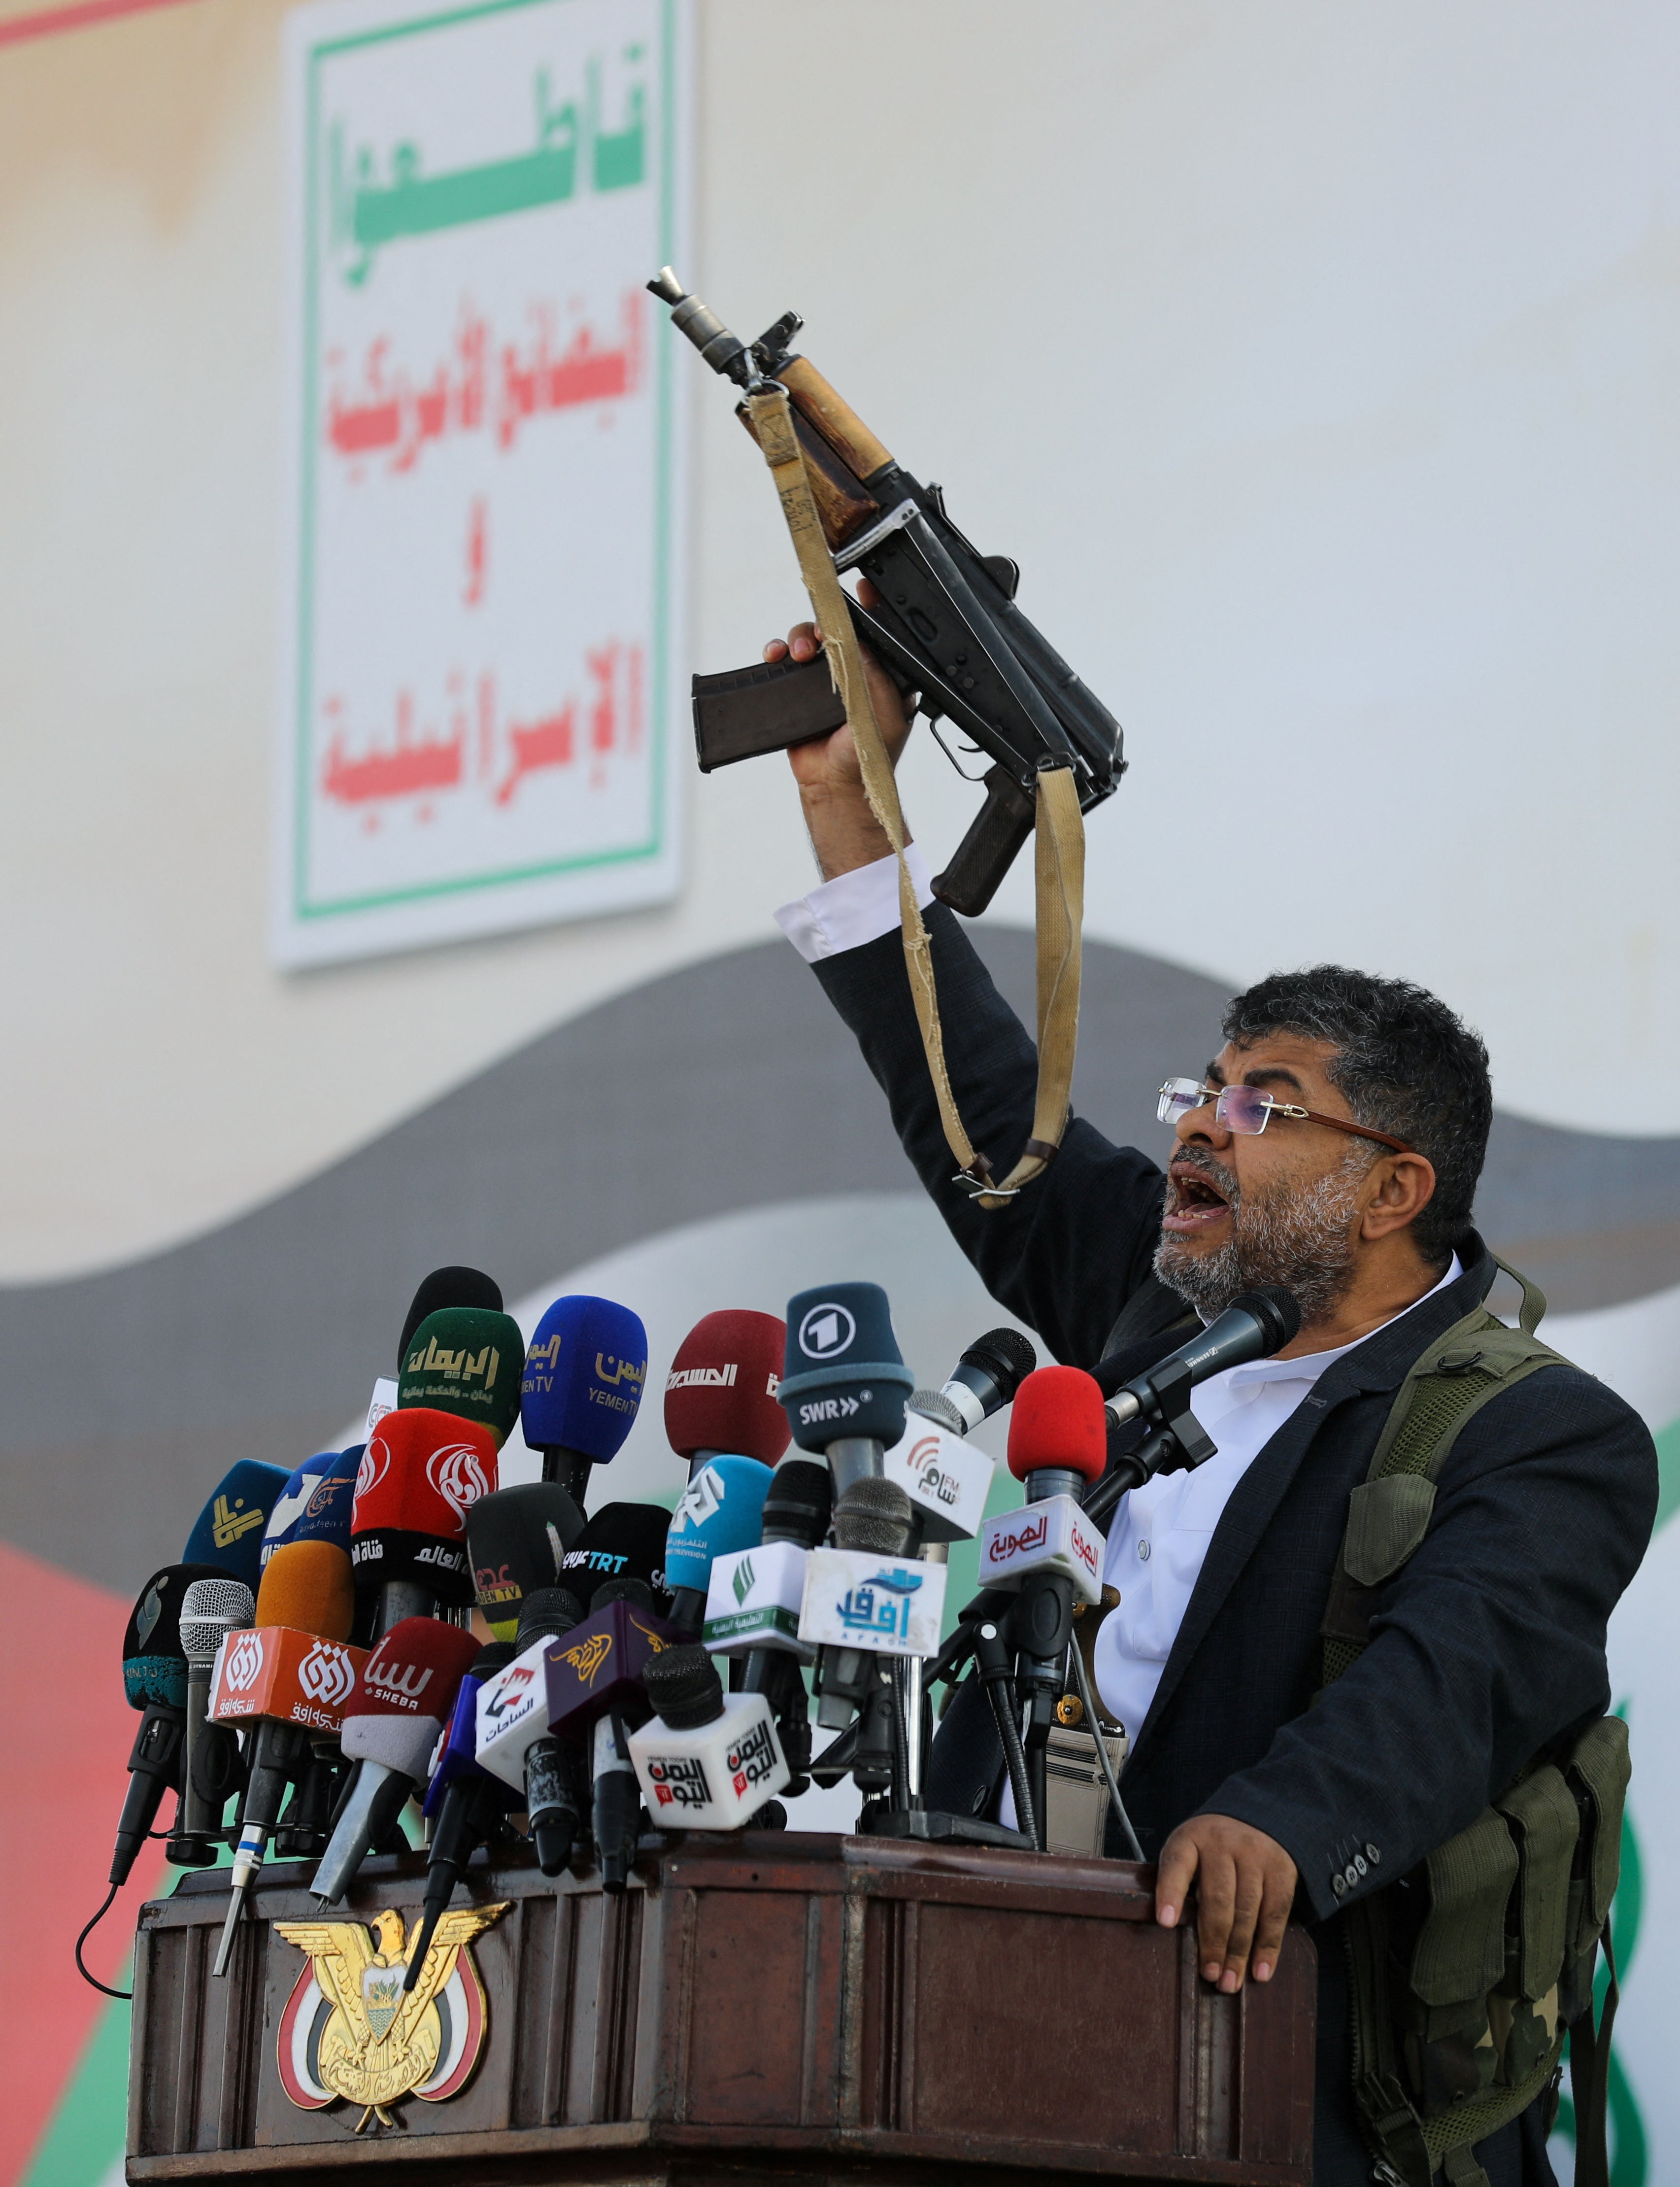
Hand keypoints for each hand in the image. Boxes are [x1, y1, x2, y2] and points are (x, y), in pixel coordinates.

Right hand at [763, 580, 914, 878]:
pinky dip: (777, 652)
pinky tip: (775, 656)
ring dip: (801, 637)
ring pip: (810, 640)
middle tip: (820, 635)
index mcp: (883, 675)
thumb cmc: (867, 756)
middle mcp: (855, 671)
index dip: (870, 608)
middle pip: (838, 629)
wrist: (835, 786)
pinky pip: (785, 661)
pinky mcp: (798, 690)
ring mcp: (826, 679)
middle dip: (826, 623)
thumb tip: (860, 642)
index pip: (878, 633)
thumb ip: (876, 678)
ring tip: (798, 652)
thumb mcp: (885, 715)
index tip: (862, 587)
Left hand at [1155, 1813, 1296, 1990]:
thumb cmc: (1212, 1850)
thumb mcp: (1190, 1851)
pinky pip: (1276, 1914)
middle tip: (1210, 1975)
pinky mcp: (1282, 1870)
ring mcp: (1255, 1855)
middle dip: (1213, 1941)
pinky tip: (1260, 1972)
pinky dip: (1268, 1947)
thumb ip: (1182, 1883)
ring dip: (1239, 1952)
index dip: (1171, 1892)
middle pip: (1218, 1898)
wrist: (1258, 1819)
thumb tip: (1176, 1934)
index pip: (1177, 1864)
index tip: (1166, 1922)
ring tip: (1229, 1983)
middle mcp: (1223, 1843)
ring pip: (1248, 1911)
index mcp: (1191, 1838)